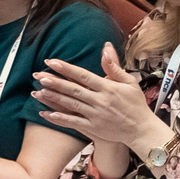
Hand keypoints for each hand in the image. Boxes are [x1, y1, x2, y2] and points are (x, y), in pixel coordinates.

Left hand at [32, 45, 166, 154]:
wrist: (141, 130)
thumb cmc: (135, 104)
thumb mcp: (129, 82)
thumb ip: (114, 66)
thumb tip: (105, 48)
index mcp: (108, 88)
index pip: (83, 76)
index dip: (66, 68)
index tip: (52, 62)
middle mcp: (100, 101)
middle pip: (74, 90)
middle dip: (55, 82)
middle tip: (39, 76)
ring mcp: (96, 116)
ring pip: (71, 105)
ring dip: (54, 98)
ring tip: (38, 91)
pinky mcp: (94, 128)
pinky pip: (74, 123)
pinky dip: (60, 119)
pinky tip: (47, 114)